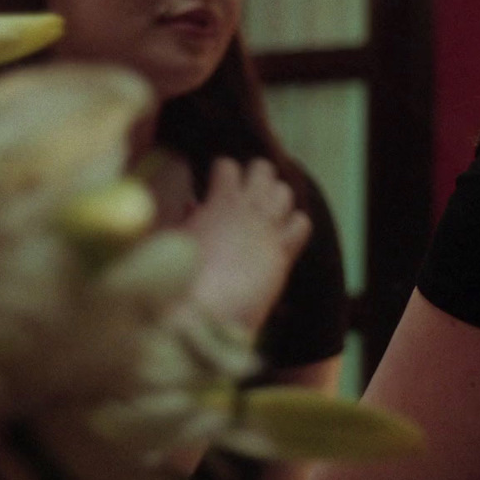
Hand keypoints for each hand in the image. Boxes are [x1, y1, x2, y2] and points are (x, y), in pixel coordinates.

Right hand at [184, 158, 311, 331]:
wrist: (201, 313)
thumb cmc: (179, 278)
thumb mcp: (177, 239)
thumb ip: (189, 218)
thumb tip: (194, 205)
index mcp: (219, 201)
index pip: (228, 166)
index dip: (221, 173)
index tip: (216, 186)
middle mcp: (249, 209)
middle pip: (263, 169)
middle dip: (254, 176)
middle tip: (245, 193)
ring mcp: (269, 230)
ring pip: (284, 192)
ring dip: (275, 197)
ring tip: (263, 211)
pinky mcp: (283, 254)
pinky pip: (302, 224)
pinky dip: (294, 225)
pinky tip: (281, 234)